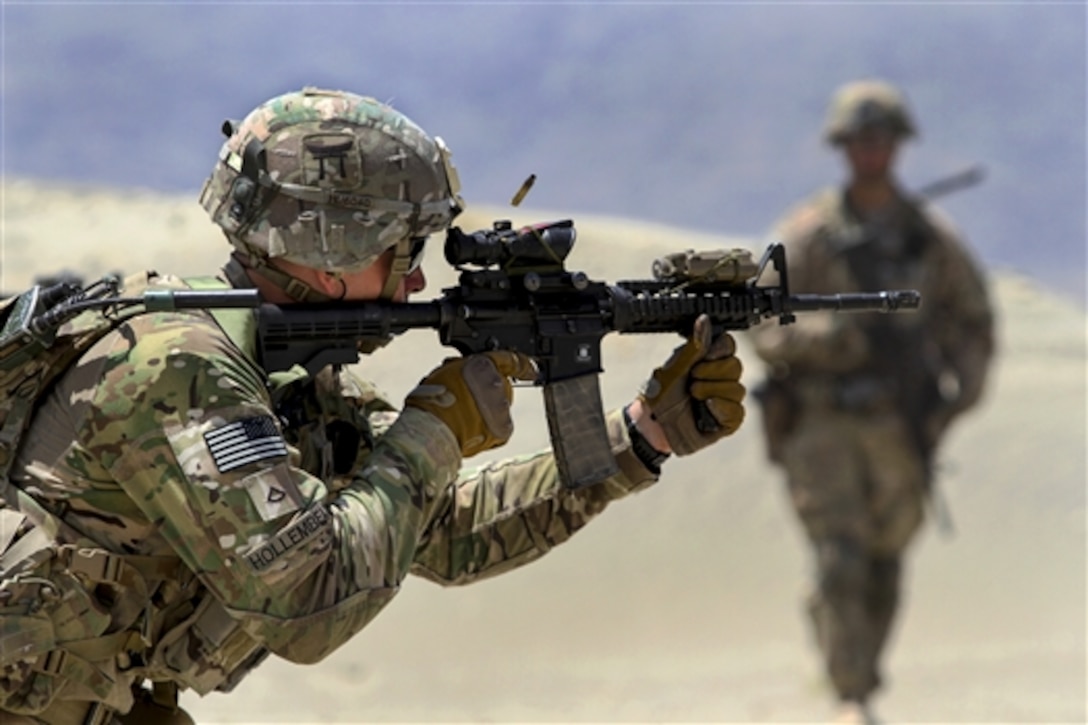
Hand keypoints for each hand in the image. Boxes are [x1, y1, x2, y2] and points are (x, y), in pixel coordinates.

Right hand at [405, 351, 536, 457]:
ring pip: (500, 408)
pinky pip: (499, 428)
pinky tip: (471, 429)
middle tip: (467, 400)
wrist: (432, 430)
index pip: (510, 360)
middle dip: (489, 392)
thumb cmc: (432, 399)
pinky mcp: (502, 430)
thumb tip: (466, 369)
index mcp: (484, 366)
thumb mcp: (445, 371)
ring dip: (487, 411)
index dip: (522, 364)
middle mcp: (498, 385)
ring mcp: (502, 408)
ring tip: (463, 418)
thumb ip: (463, 368)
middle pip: (502, 387)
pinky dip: (488, 429)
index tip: (531, 370)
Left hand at [639, 314, 745, 455]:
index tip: (705, 355)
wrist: (651, 423)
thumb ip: (694, 346)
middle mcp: (720, 379)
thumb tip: (704, 319)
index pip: (728, 346)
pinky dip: (721, 407)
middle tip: (693, 377)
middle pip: (736, 366)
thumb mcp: (676, 367)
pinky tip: (706, 407)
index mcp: (708, 361)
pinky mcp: (726, 421)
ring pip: (737, 389)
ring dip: (712, 390)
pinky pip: (737, 412)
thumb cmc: (660, 394)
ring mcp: (725, 400)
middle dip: (713, 371)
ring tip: (693, 394)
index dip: (720, 349)